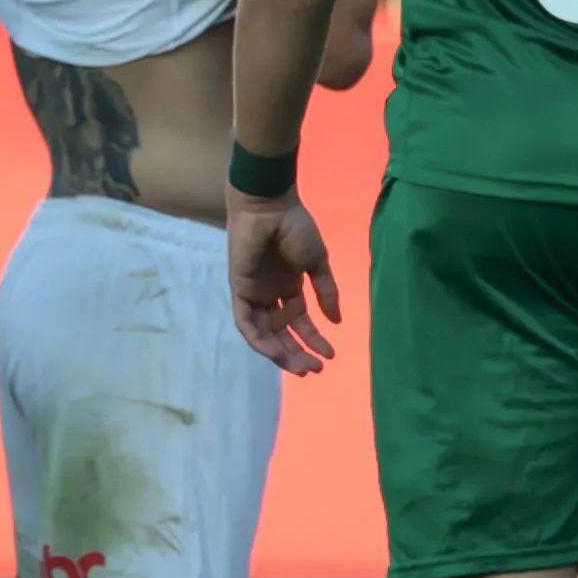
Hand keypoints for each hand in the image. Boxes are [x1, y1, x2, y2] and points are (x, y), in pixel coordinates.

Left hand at [227, 190, 341, 373]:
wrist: (270, 208)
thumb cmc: (295, 229)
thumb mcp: (317, 263)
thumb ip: (326, 292)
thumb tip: (337, 320)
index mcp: (290, 287)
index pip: (300, 323)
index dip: (314, 340)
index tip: (330, 355)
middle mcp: (272, 295)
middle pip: (282, 333)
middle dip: (297, 353)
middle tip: (314, 369)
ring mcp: (255, 294)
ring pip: (265, 333)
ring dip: (281, 352)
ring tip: (299, 366)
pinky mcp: (240, 291)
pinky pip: (246, 323)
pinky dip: (259, 339)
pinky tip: (275, 351)